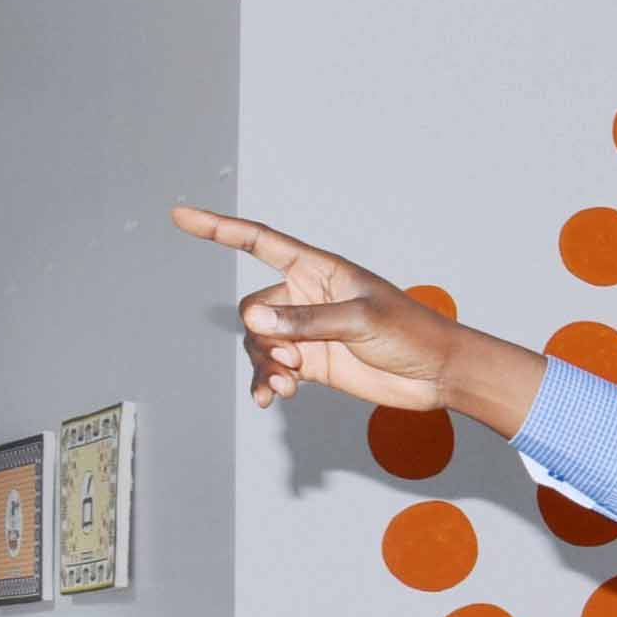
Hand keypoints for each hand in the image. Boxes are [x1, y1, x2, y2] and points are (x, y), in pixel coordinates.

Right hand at [171, 207, 538, 430]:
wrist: (436, 373)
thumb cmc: (410, 332)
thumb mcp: (360, 321)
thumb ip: (307, 322)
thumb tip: (254, 324)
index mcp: (318, 269)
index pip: (259, 241)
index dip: (218, 229)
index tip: (180, 216)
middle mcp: (306, 297)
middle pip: (254, 309)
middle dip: (261, 337)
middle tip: (291, 361)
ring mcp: (307, 331)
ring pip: (259, 343)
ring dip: (265, 365)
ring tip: (288, 385)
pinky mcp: (312, 364)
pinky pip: (272, 370)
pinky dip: (267, 383)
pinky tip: (269, 400)